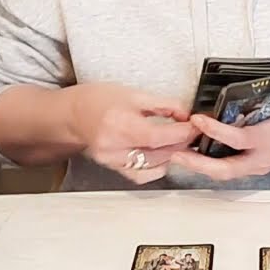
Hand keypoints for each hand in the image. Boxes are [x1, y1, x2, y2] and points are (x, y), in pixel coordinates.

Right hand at [68, 83, 198, 183]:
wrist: (74, 113)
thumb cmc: (98, 99)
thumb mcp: (134, 94)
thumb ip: (163, 104)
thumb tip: (186, 114)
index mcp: (119, 124)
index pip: (157, 136)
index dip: (181, 134)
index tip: (195, 127)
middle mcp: (114, 147)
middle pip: (157, 153)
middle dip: (180, 143)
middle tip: (192, 132)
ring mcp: (113, 161)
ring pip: (152, 166)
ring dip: (171, 154)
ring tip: (178, 140)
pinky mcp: (113, 168)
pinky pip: (141, 175)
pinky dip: (156, 166)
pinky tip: (162, 154)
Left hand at [169, 97, 269, 181]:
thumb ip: (253, 98)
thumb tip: (229, 88)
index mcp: (268, 138)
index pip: (237, 139)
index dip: (215, 130)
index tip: (197, 119)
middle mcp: (260, 158)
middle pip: (224, 169)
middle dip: (198, 164)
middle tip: (177, 154)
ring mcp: (256, 167)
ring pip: (224, 174)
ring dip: (200, 167)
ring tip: (179, 155)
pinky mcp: (252, 169)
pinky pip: (229, 170)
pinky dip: (210, 165)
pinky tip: (196, 156)